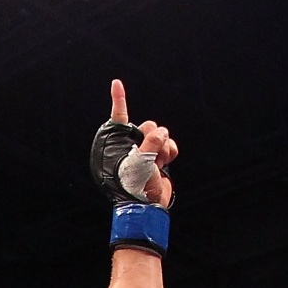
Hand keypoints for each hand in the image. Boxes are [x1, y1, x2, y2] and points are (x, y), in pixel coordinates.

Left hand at [92, 79, 176, 207]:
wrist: (144, 205)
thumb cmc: (133, 184)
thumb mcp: (139, 161)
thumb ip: (151, 142)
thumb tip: (163, 132)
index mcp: (118, 143)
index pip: (120, 118)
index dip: (119, 100)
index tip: (117, 82)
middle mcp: (131, 145)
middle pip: (148, 125)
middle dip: (154, 137)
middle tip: (151, 155)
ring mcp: (146, 152)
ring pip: (162, 135)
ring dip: (164, 147)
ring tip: (157, 164)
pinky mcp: (158, 158)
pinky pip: (170, 145)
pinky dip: (171, 152)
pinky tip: (165, 163)